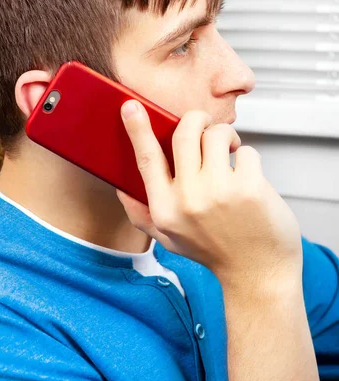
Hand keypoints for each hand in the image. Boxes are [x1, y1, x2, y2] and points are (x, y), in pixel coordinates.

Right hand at [116, 100, 301, 289]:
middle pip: (185, 132)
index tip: (131, 106)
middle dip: (198, 119)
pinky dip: (248, 159)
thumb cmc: (213, 251)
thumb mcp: (169, 239)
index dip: (137, 129)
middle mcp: (188, 199)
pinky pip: (246, 151)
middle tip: (206, 127)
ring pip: (217, 135)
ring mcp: (220, 192)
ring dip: (226, 138)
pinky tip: (248, 178)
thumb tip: (121, 186)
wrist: (257, 274)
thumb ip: (142, 213)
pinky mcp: (249, 188)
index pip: (146, 159)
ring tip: (229, 155)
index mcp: (164, 209)